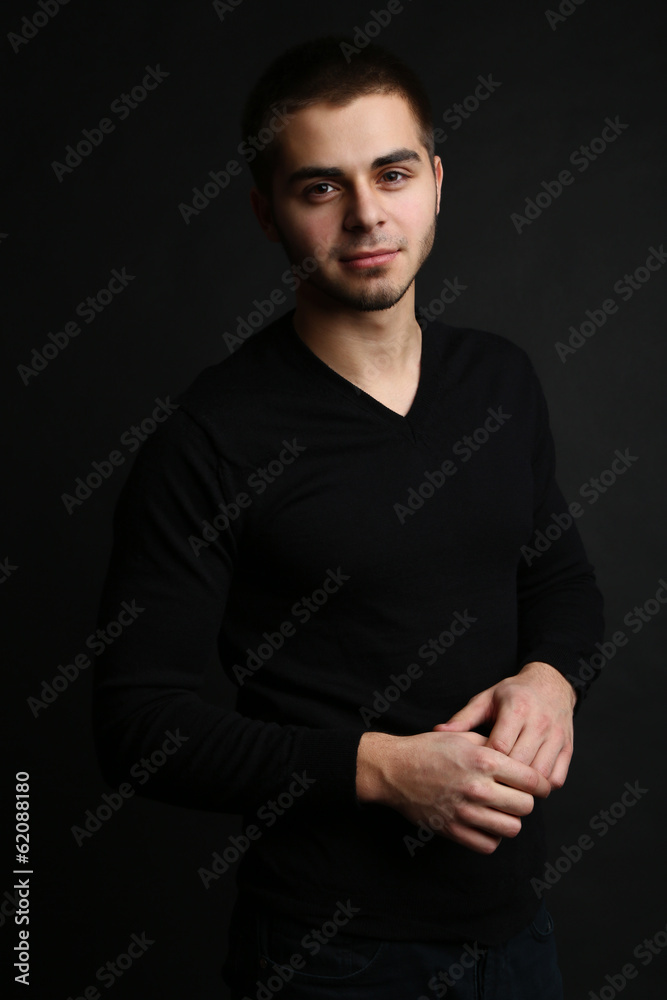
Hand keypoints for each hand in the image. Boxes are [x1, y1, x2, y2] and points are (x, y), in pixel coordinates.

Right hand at [359, 729, 550, 854]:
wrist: (394, 769)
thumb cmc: (428, 749)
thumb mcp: (463, 737)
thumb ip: (494, 747)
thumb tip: (520, 760)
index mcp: (483, 761)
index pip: (532, 780)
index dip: (540, 784)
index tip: (538, 785)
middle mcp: (477, 788)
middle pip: (526, 806)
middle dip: (526, 801)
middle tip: (517, 795)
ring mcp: (465, 812)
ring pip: (512, 828)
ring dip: (510, 819)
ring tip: (501, 810)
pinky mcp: (453, 830)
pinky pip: (489, 844)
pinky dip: (492, 836)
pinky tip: (486, 823)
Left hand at [432, 661, 576, 788]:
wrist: (551, 684)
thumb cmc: (513, 693)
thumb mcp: (486, 699)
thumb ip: (464, 718)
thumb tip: (438, 731)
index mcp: (516, 709)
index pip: (500, 746)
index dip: (487, 763)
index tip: (476, 770)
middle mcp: (539, 723)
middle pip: (521, 764)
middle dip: (504, 779)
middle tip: (489, 786)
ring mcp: (556, 737)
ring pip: (541, 775)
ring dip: (524, 787)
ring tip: (508, 788)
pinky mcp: (567, 748)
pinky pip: (557, 778)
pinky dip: (543, 787)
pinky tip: (528, 784)